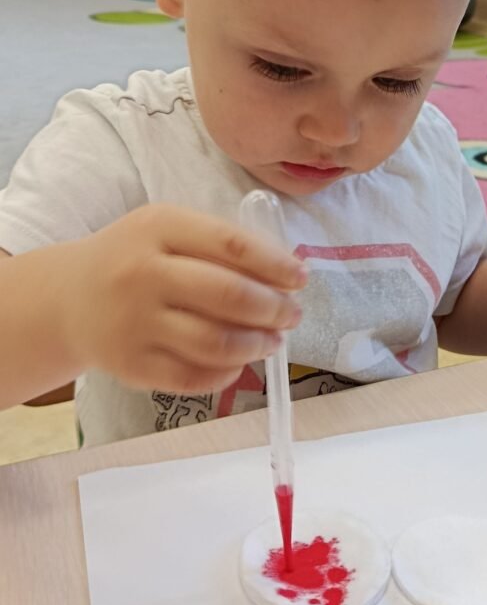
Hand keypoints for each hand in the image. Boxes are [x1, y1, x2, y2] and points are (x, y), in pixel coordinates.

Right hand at [57, 204, 305, 393]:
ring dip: (257, 345)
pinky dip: (227, 373)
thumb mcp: (169, 230)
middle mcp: (143, 272)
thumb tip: (287, 275)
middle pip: (228, 295)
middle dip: (274, 309)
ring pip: (215, 342)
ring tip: (273, 341)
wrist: (67, 297)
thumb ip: (221, 245)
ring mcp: (134, 321)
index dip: (275, 265)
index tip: (300, 278)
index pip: (232, 245)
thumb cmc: (135, 258)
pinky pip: (193, 377)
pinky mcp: (130, 365)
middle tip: (292, 315)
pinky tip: (239, 363)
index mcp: (159, 226)